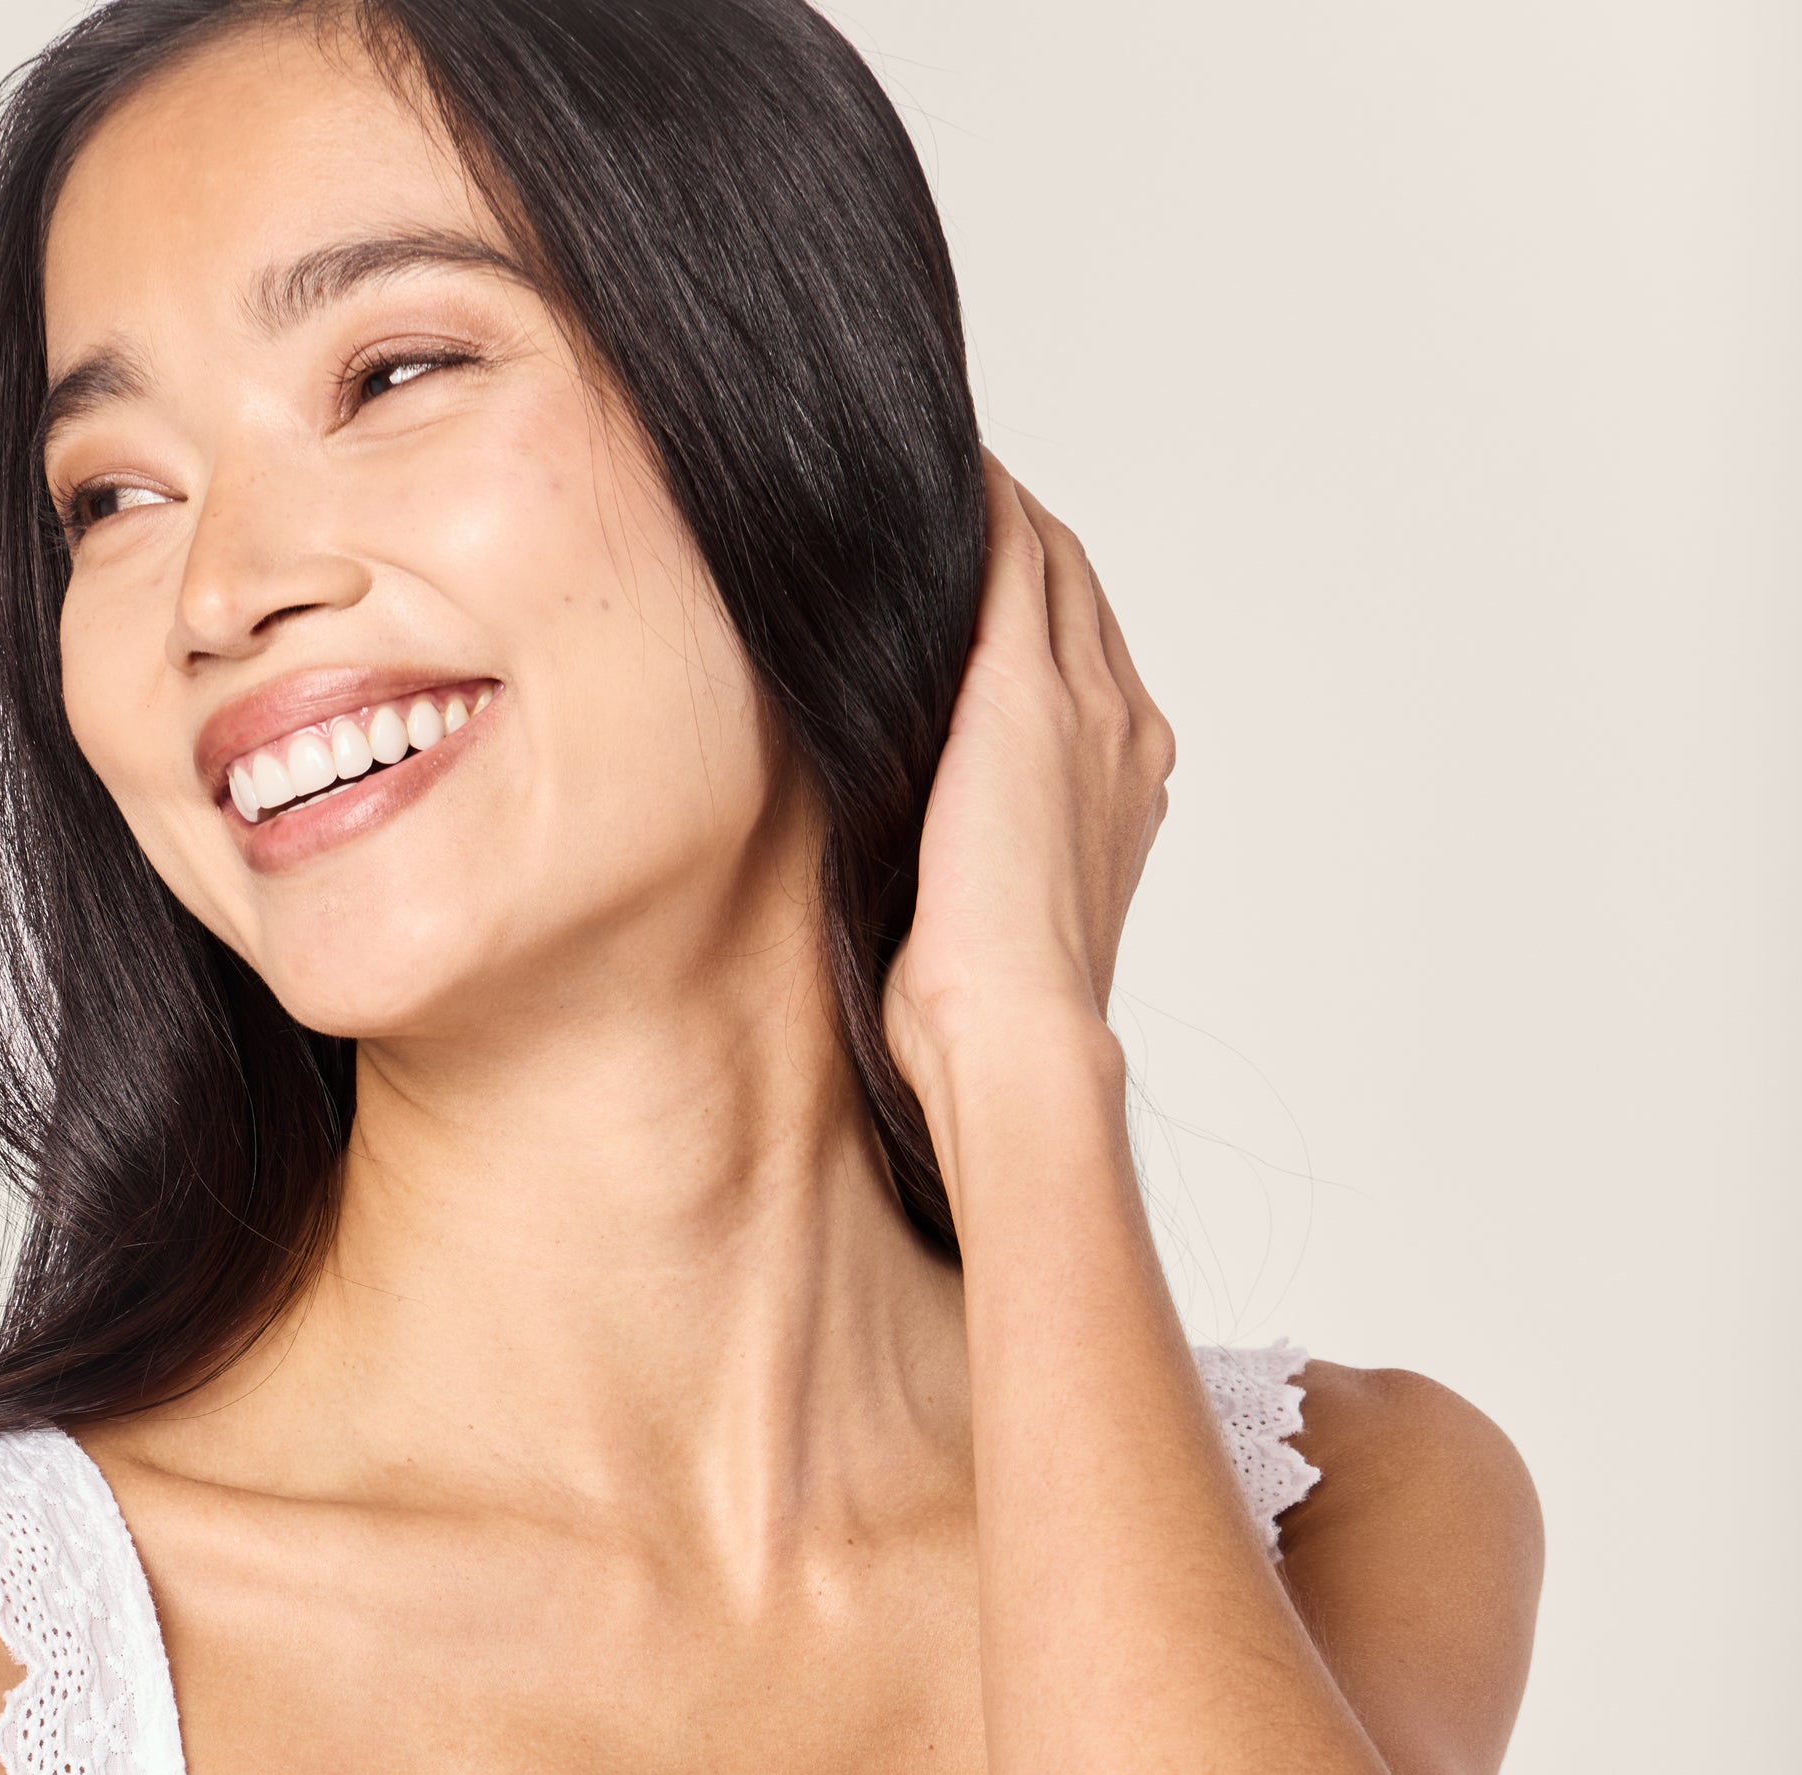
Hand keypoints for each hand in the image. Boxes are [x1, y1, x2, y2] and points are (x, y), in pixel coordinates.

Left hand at [884, 455, 1175, 1109]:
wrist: (1021, 1034)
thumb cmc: (992, 1009)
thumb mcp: (995, 902)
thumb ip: (978, 839)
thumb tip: (922, 835)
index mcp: (1127, 777)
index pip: (1085, 648)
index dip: (1039, 596)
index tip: (985, 560)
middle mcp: (1121, 726)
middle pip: (1075, 587)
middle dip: (1021, 533)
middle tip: (954, 484)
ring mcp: (1082, 704)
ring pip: (1045, 559)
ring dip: (996, 506)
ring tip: (934, 463)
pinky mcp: (1021, 696)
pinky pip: (1006, 559)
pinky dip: (976, 507)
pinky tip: (935, 469)